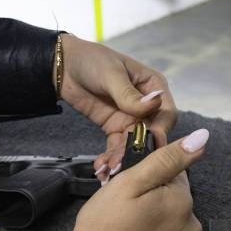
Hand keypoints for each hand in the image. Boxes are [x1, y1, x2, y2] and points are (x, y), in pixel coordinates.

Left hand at [56, 34, 177, 181]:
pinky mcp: (116, 128)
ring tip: (112, 170)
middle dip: (140, 150)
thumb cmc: (91, 60)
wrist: (64, 67)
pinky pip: (118, 147)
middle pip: (152, 133)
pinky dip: (112, 158)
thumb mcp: (111, 74)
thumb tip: (154, 104)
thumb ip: (129, 94)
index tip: (151, 142)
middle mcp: (147, 106)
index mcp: (153, 87)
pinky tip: (103, 168)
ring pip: (134, 144)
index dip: (161, 129)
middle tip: (128, 164)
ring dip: (124, 158)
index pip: (166, 113)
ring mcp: (132, 119)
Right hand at [66, 129, 208, 230]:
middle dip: (156, 203)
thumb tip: (202, 138)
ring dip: (158, 226)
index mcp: (183, 202)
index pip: (174, 177)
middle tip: (126, 213)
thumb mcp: (130, 182)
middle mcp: (193, 229)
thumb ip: (168, 158)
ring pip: (174, 227)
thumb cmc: (104, 225)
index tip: (131, 192)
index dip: (150, 181)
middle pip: (176, 203)